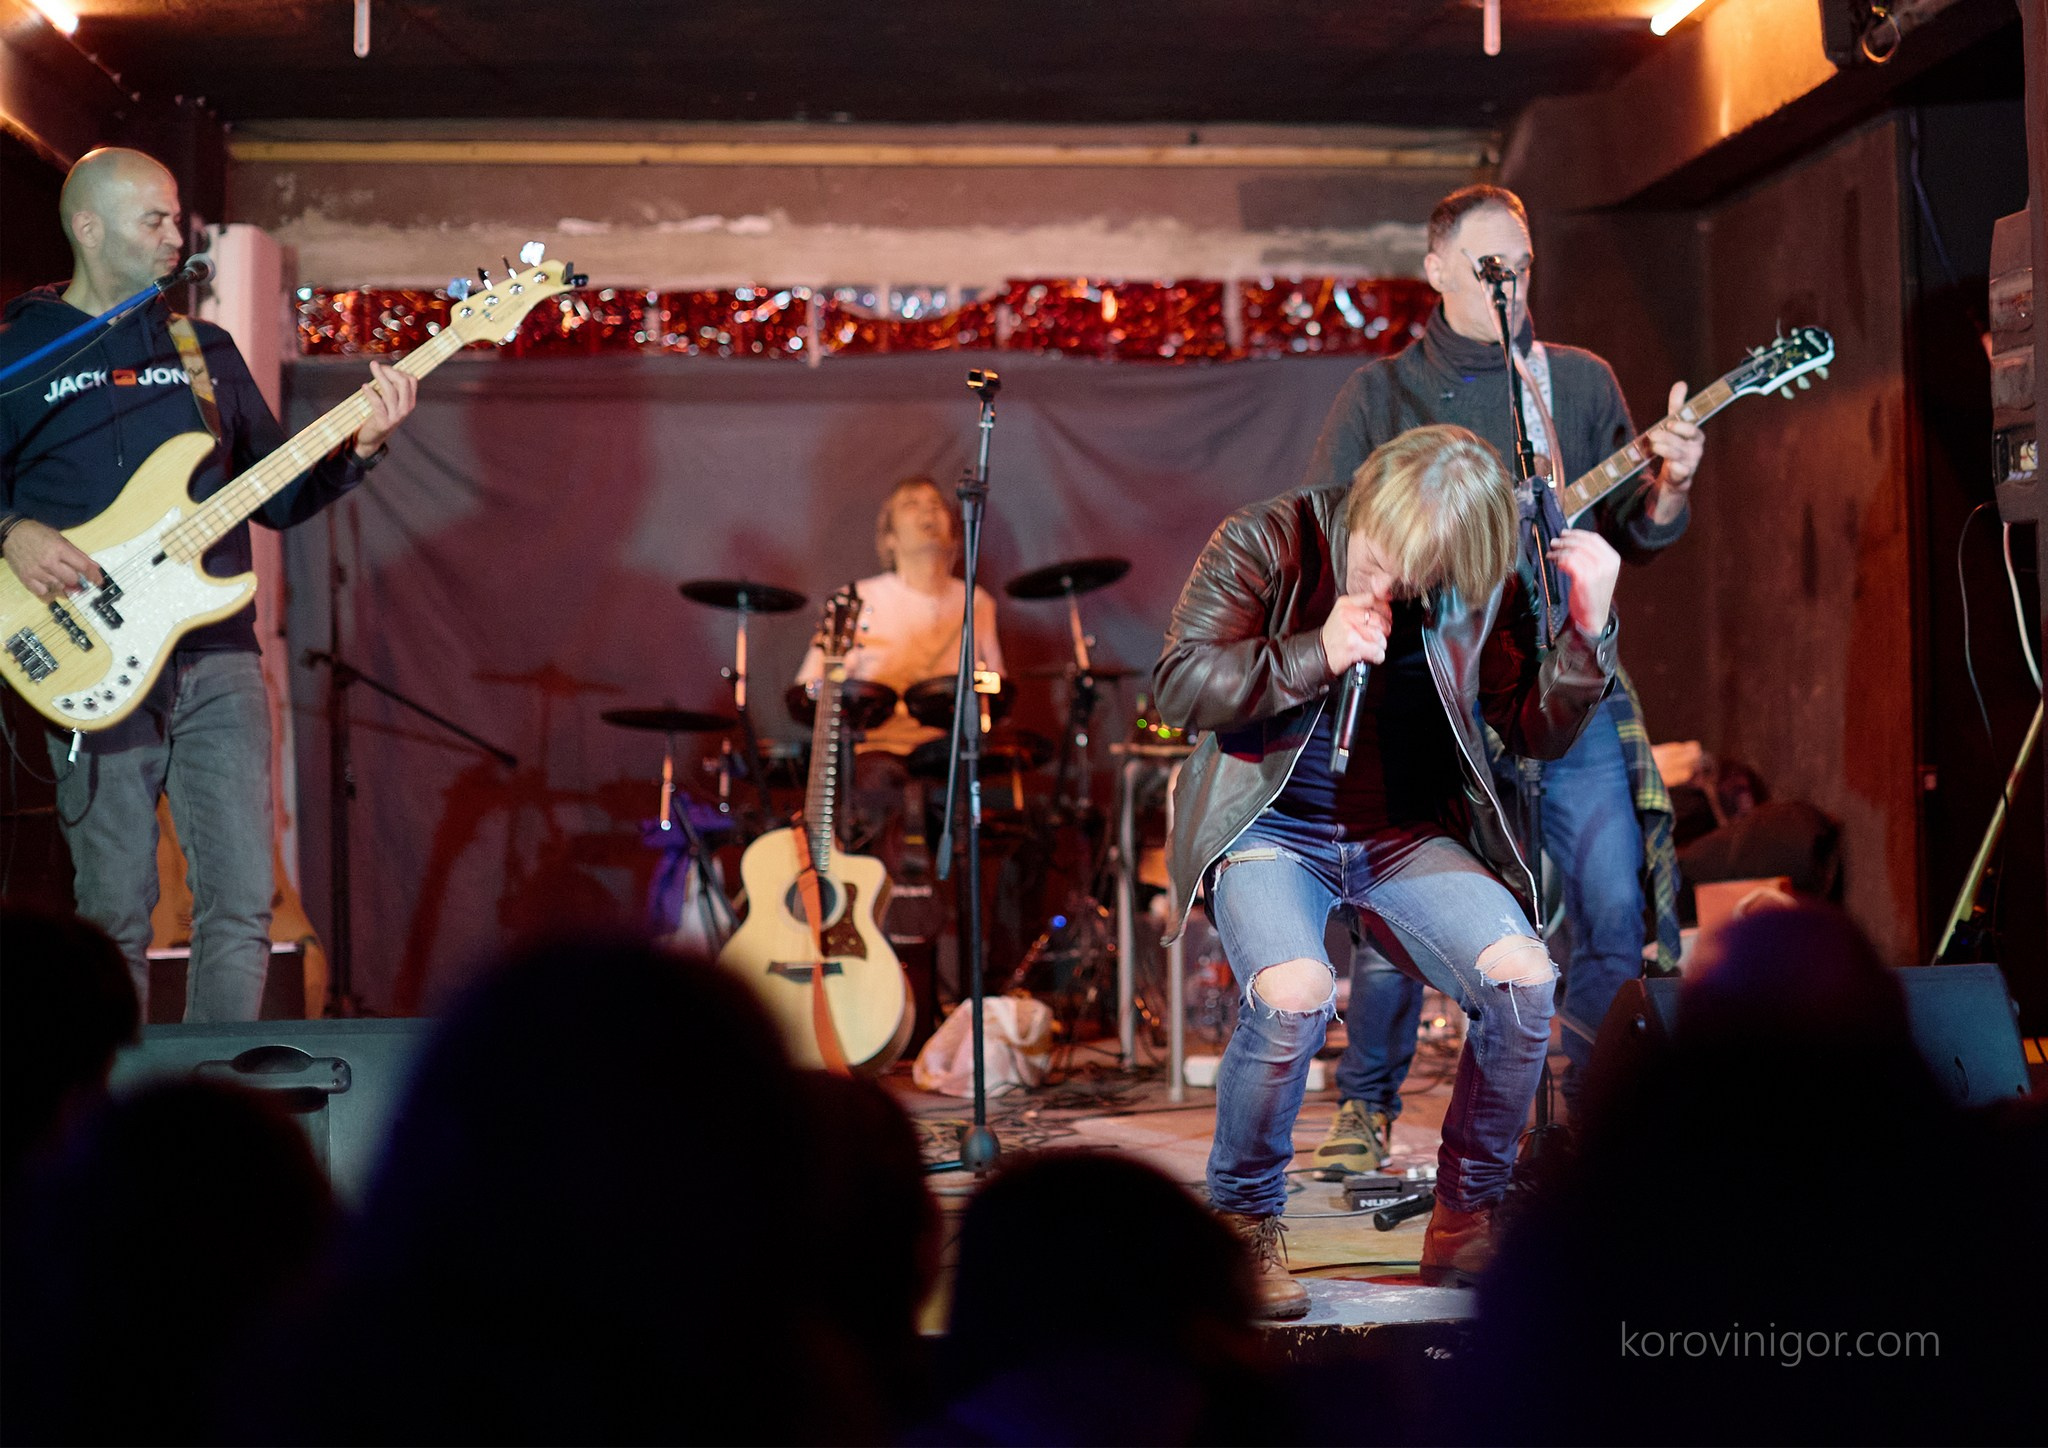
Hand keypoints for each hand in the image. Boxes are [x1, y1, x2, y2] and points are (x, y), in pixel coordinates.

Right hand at [2, 519, 104, 599]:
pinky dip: (50, 593)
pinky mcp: (26, 579)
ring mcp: (37, 572)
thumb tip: (95, 568)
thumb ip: (78, 554)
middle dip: (78, 581)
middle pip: (72, 580)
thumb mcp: (61, 539)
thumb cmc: (38, 534)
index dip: (94, 576)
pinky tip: (51, 587)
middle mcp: (48, 562)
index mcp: (59, 549)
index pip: (83, 567)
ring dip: (65, 587)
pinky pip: (44, 594)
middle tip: (77, 580)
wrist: (12, 534)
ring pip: (59, 588)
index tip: (99, 582)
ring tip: (62, 581)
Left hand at [353, 360, 417, 455]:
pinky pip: (378, 404)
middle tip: (375, 366)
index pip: (411, 380)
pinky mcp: (383, 422)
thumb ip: (391, 388)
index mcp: (409, 402)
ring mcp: (395, 416)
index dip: (398, 370)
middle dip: (389, 371)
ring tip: (372, 368)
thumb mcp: (390, 402)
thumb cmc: (379, 415)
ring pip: (390, 391)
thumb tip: (384, 367)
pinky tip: (365, 386)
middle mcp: (405, 409)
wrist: (372, 438)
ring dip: (379, 376)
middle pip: (402, 383)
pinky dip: (371, 393)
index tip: (385, 367)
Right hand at [1320, 591, 1392, 674]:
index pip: (1372, 598)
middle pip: (1379, 620)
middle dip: (1384, 631)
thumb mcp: (1343, 614)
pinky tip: (1369, 655)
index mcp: (1345, 603)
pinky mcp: (1353, 646)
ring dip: (1380, 645)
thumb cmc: (1334, 636)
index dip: (1384, 608)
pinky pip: (1377, 651)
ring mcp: (1349, 630)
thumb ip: (1362, 607)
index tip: (1387, 616)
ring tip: (1371, 646)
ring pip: (1380, 637)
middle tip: (1378, 636)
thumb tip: (1387, 605)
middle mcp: (1346, 614)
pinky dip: (1377, 656)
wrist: (1319, 653)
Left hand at [1549, 528, 1619, 637]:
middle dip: (1565, 540)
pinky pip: (1569, 562)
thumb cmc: (1592, 595)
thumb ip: (1591, 557)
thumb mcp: (1598, 572)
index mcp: (1612, 559)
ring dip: (1559, 551)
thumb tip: (1572, 541)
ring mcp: (1598, 571)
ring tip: (1551, 554)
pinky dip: (1560, 560)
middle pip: (1582, 543)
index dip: (1577, 533)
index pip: (1593, 538)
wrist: (1593, 617)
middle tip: (1554, 542)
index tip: (1564, 533)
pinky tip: (1556, 564)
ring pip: (1574, 551)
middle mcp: (1607, 563)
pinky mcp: (1586, 579)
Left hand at [1646, 380, 1703, 522]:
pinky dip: (1677, 471)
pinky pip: (1683, 475)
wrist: (1674, 479)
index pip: (1693, 429)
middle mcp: (1695, 451)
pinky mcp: (1683, 480)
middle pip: (1684, 443)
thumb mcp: (1675, 427)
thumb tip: (1681, 383)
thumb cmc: (1676, 447)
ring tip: (1655, 447)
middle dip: (1668, 438)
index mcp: (1695, 437)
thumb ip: (1677, 407)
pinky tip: (1672, 468)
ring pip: (1681, 457)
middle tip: (1654, 435)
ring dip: (1667, 451)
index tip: (1670, 423)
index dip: (1683, 426)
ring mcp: (1690, 466)